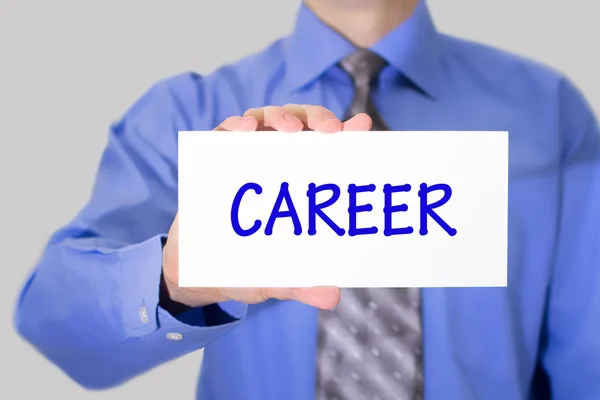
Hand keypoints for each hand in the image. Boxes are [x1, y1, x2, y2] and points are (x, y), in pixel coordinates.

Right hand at [162, 105, 372, 310]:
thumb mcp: (276, 278)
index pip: (327, 151)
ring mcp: (246, 157)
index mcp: (300, 183)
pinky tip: (245, 129)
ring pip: (267, 119)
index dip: (347, 135)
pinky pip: (224, 132)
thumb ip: (300, 283)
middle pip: (301, 125)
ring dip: (280, 116)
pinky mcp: (215, 158)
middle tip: (328, 131)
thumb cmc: (246, 267)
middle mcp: (277, 163)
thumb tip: (332, 296)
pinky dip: (235, 124)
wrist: (199, 271)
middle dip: (316, 119)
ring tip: (288, 129)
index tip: (362, 126)